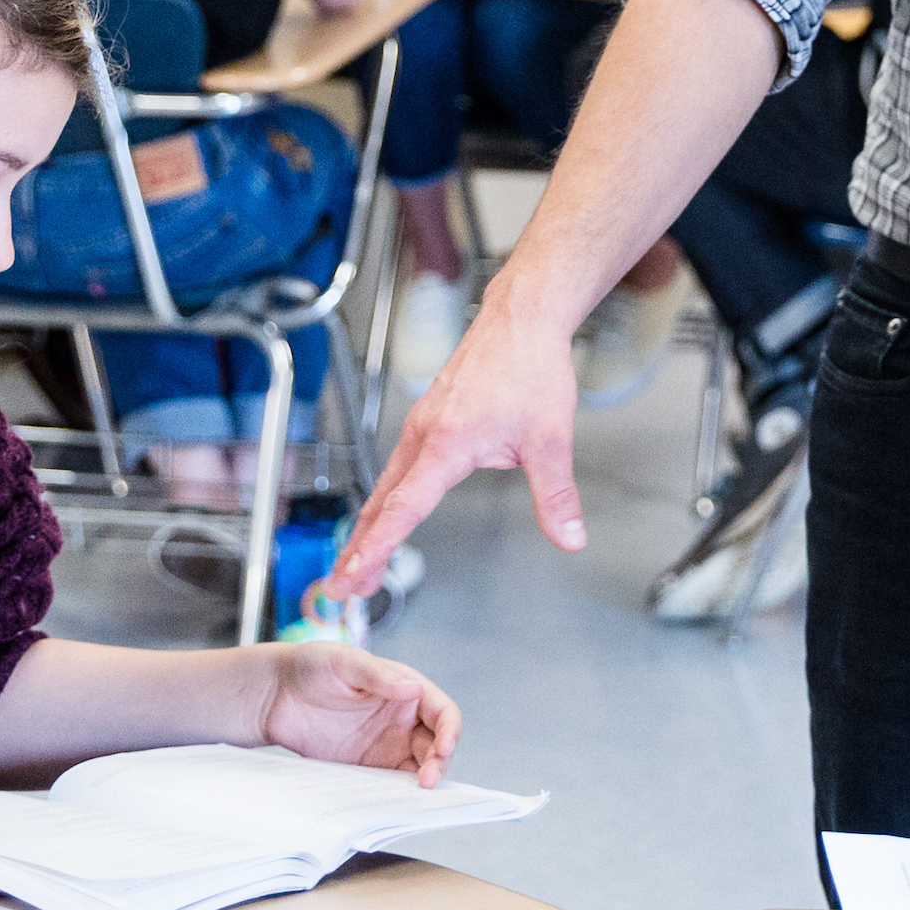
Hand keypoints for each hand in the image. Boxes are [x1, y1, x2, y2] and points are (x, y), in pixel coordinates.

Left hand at [260, 642, 464, 781]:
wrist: (275, 695)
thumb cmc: (312, 666)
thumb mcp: (344, 662)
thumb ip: (378, 676)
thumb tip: (414, 689)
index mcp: (405, 689)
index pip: (442, 712)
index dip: (449, 730)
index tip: (444, 747)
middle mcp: (402, 719)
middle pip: (436, 745)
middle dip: (439, 762)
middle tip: (428, 779)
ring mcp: (385, 744)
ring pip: (418, 767)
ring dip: (422, 779)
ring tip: (414, 792)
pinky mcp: (366, 766)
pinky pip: (389, 782)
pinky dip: (396, 791)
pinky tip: (392, 797)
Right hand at [327, 294, 588, 595]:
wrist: (521, 319)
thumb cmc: (531, 369)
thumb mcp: (550, 439)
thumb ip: (555, 495)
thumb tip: (570, 538)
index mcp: (447, 443)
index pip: (404, 506)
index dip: (378, 545)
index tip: (355, 574)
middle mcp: (424, 434)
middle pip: (382, 502)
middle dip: (359, 549)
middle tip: (340, 589)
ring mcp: (421, 425)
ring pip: (386, 485)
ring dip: (369, 527)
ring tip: (358, 565)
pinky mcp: (427, 419)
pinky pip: (397, 467)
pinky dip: (385, 499)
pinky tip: (386, 515)